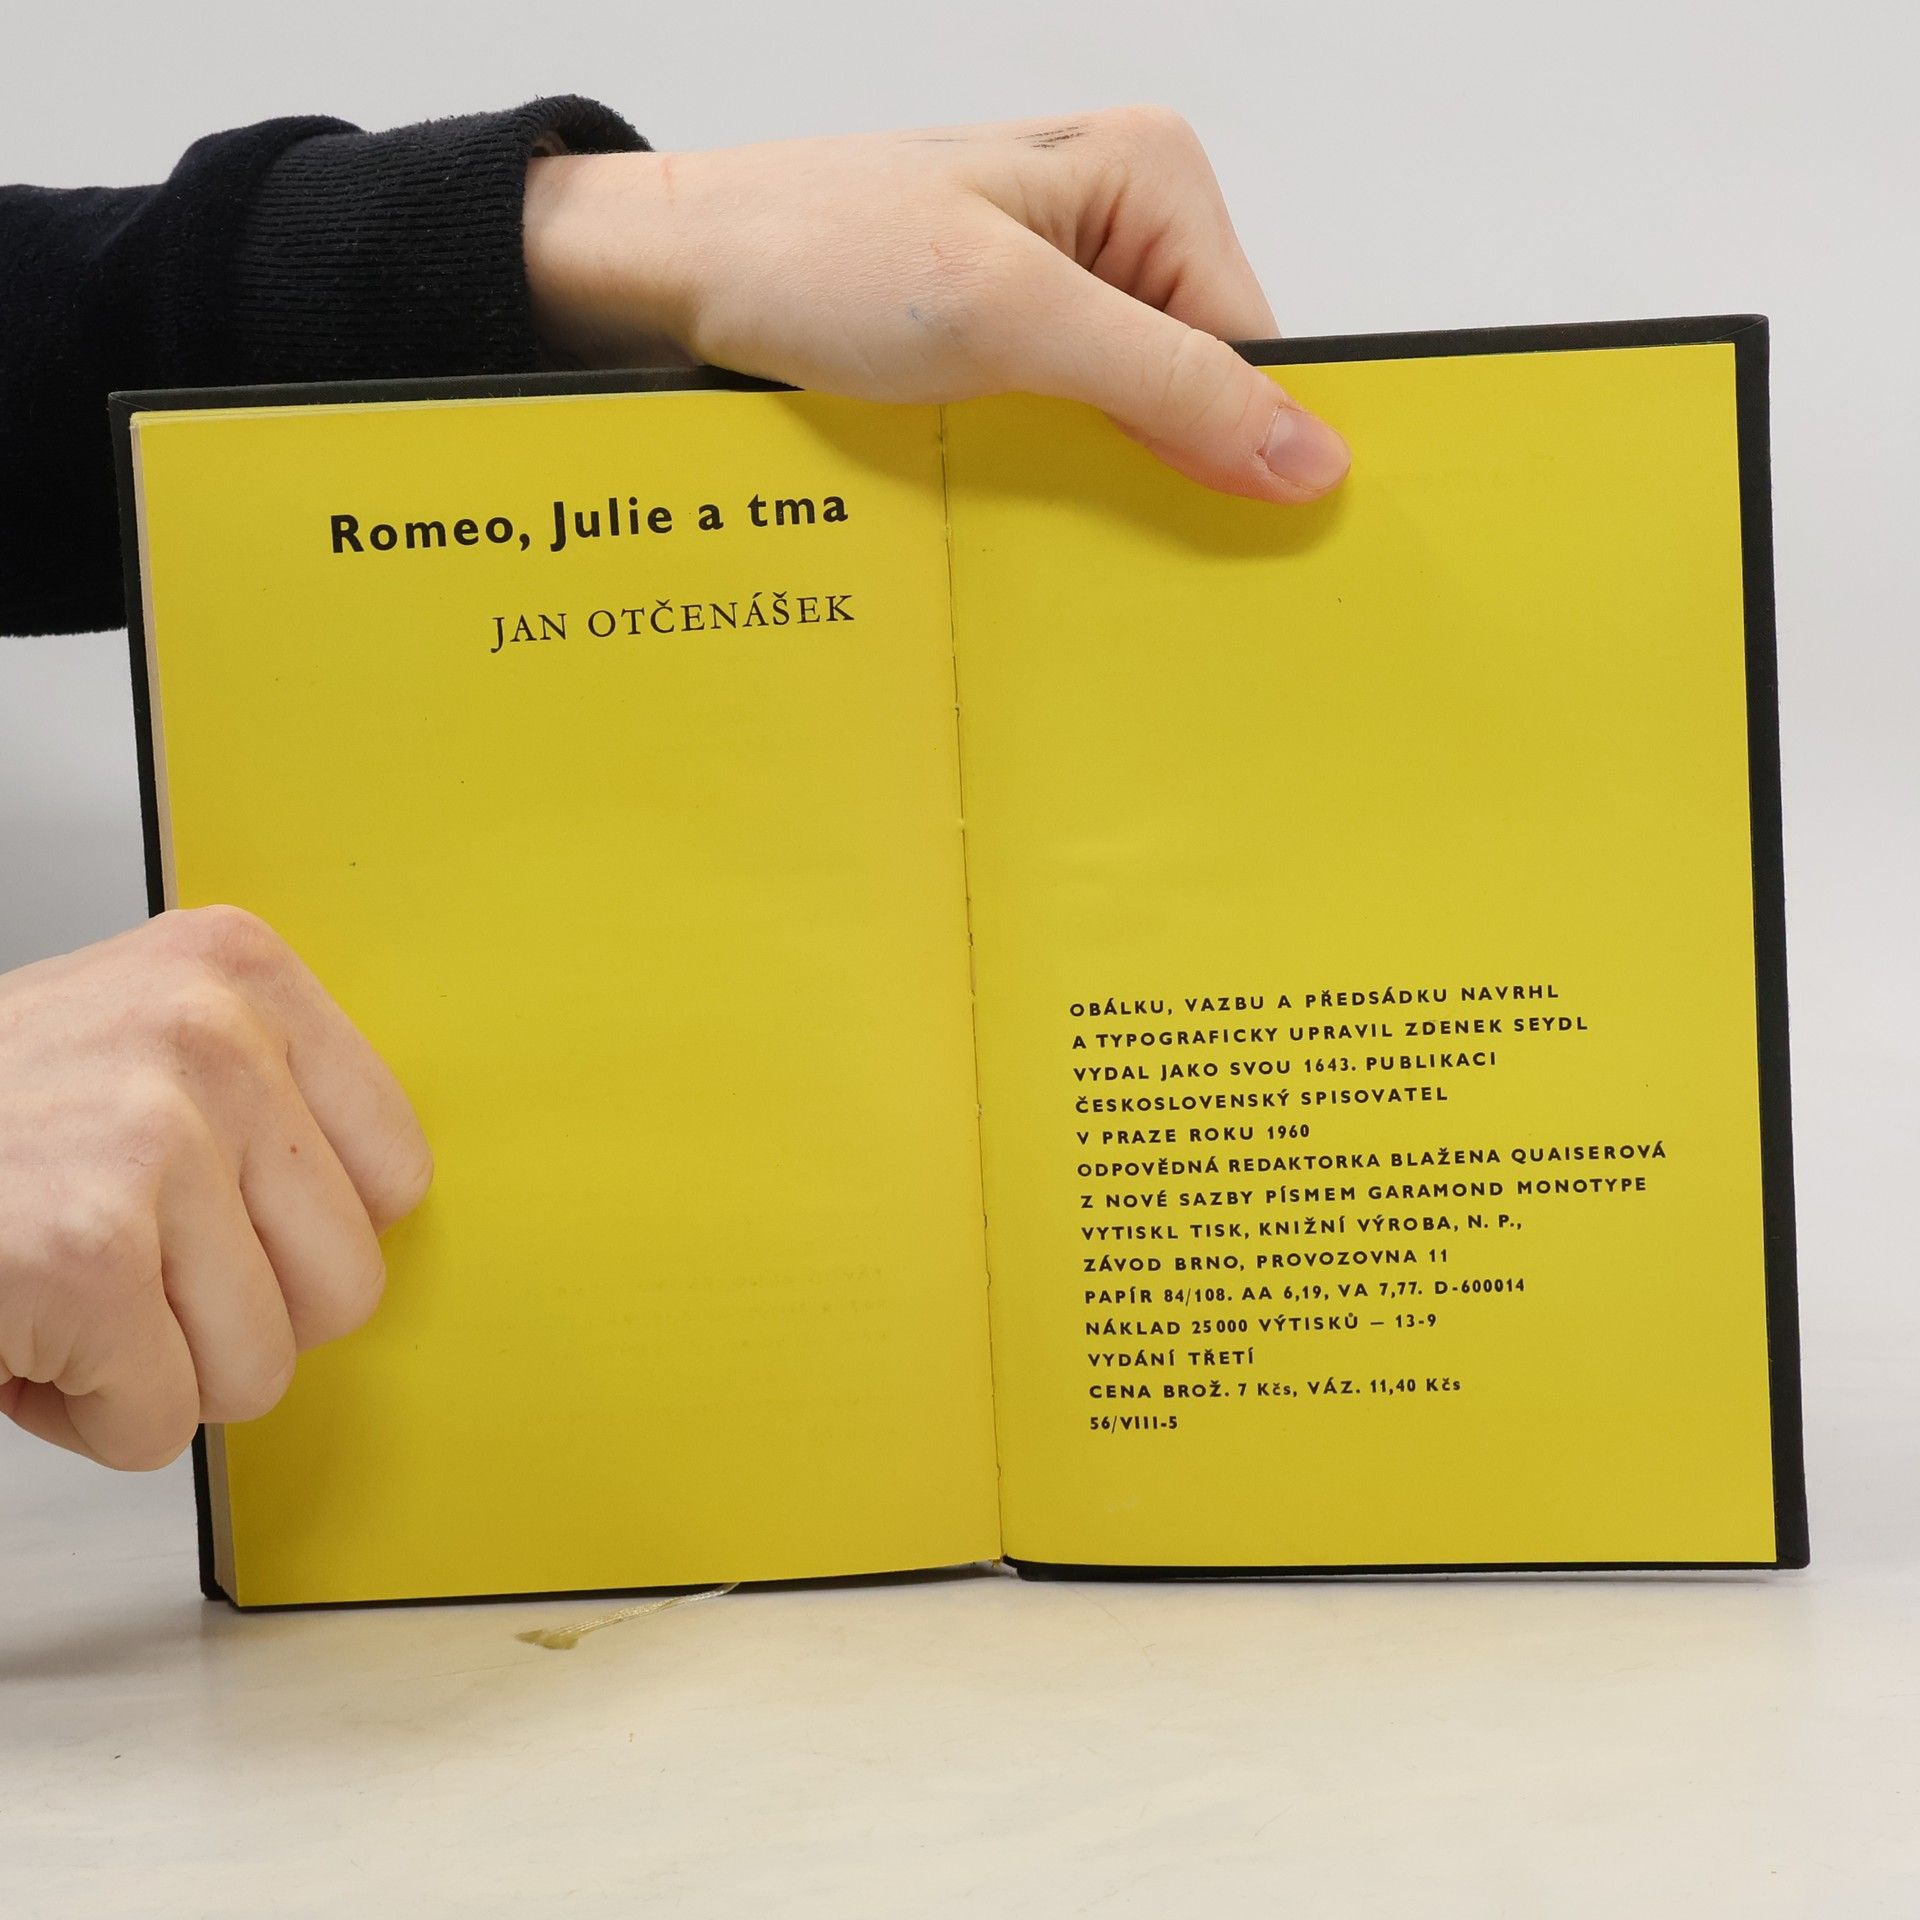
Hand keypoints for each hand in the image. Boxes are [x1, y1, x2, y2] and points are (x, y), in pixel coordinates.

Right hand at [0, 908, 432, 1468]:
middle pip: (349, 1283)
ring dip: (151, 1369)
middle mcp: (209, 1031)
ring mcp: (150, 1133)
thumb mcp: (133, 1052)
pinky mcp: (83, 1248)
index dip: (293, 1241)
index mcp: (235, 972)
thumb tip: (380, 1213)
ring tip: (55, 1288)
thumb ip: (263, 1105)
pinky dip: (82, 1416)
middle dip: (228, 1320)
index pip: (397, 1173)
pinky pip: (163, 1419)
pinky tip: (18, 1330)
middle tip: (114, 1268)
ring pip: (263, 1366)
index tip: (203, 1223)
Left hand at [522, 105, 1348, 503]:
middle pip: (1199, 383)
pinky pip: (1070, 423)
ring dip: (1100, 478)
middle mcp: (1116, 221)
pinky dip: (1051, 472)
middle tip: (1105, 527)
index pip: (1252, 345)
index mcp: (1149, 176)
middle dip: (1165, 464)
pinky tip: (1015, 497)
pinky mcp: (1004, 336)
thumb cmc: (814, 255)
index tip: (1226, 539)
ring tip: (1041, 507)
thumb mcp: (1010, 319)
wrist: (672, 277)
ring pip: (1134, 415)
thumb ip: (1166, 384)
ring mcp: (1058, 282)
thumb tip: (1309, 453)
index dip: (1242, 447)